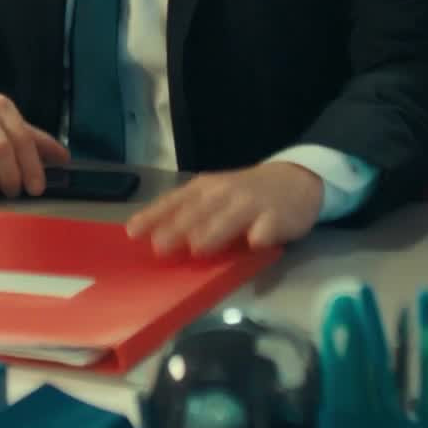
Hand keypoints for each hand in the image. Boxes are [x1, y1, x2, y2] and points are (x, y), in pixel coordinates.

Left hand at [125, 161, 324, 256]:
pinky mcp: (278, 216)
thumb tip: (152, 239)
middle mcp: (225, 193)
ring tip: (198, 247)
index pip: (174, 201)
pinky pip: (269, 226)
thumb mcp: (213, 197)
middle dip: (179, 227)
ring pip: (231, 217)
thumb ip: (188, 214)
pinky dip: (262, 234)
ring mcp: (252, 204)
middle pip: (199, 210)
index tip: (132, 232)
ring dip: (215, 231)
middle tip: (160, 246)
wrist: (295, 180)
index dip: (154, 216)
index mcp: (204, 189)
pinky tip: (255, 244)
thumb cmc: (243, 195)